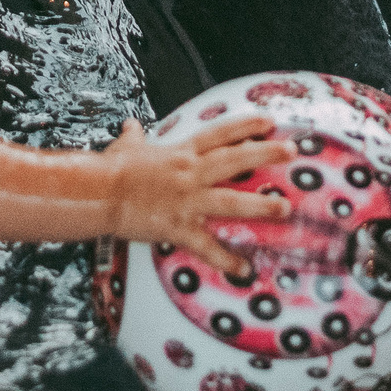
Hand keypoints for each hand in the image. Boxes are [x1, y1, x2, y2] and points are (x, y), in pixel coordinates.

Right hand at [106, 114, 294, 275]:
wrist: (98, 192)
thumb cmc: (111, 169)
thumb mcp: (126, 147)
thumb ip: (133, 138)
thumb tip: (130, 126)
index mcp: (180, 153)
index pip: (218, 134)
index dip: (245, 126)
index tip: (268, 121)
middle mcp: (189, 174)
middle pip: (234, 160)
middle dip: (265, 154)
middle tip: (292, 151)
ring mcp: (186, 201)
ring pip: (230, 201)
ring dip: (259, 205)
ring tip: (284, 207)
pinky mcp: (178, 227)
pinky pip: (207, 246)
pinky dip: (225, 260)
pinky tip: (244, 269)